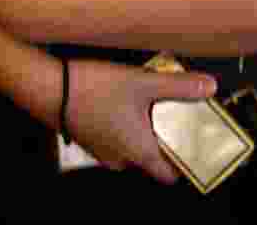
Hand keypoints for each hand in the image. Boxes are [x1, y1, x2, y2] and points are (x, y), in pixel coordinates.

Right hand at [66, 59, 217, 183]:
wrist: (46, 88)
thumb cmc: (95, 89)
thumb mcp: (144, 83)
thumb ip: (180, 87)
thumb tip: (210, 87)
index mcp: (139, 152)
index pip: (170, 174)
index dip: (185, 161)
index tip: (197, 142)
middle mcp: (121, 158)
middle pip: (154, 157)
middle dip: (167, 138)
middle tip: (180, 114)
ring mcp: (102, 151)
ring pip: (134, 146)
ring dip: (146, 129)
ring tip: (156, 103)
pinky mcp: (89, 138)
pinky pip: (117, 137)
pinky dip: (127, 124)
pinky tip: (129, 100)